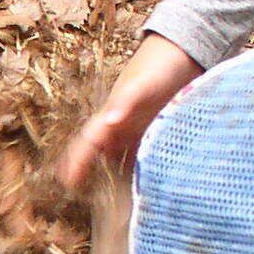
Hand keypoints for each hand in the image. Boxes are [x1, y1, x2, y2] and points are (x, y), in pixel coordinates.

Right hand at [56, 34, 204, 187]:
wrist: (186, 53)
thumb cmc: (160, 65)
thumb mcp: (141, 83)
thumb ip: (125, 101)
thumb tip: (108, 121)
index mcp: (112, 115)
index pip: (88, 141)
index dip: (77, 160)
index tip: (68, 181)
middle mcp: (122, 125)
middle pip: (99, 152)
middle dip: (87, 171)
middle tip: (78, 194)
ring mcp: (140, 129)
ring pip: (120, 156)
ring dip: (114, 175)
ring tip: (111, 200)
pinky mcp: (158, 130)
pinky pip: (144, 155)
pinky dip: (140, 170)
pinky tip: (146, 184)